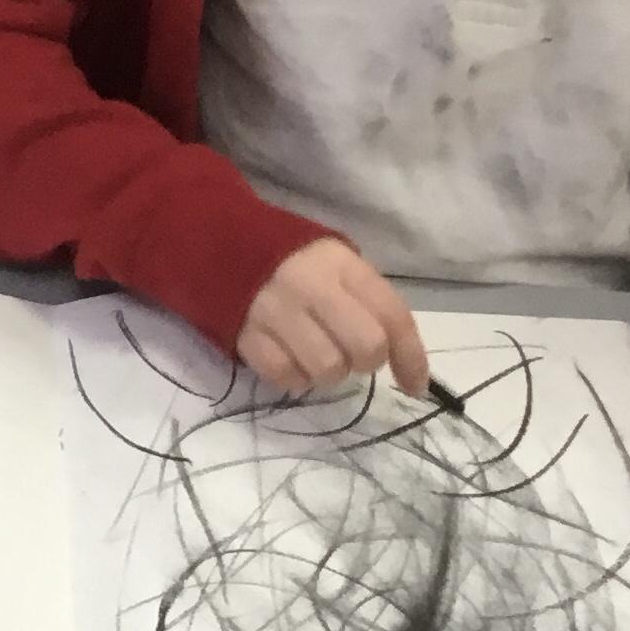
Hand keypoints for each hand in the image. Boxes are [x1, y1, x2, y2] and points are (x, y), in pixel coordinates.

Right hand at [237, 238, 427, 395]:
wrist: (214, 243)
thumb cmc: (292, 261)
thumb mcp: (336, 264)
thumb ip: (368, 302)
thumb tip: (405, 364)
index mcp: (340, 264)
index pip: (392, 316)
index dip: (412, 358)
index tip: (415, 386)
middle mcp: (310, 286)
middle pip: (365, 347)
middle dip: (365, 363)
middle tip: (349, 356)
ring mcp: (273, 311)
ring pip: (326, 369)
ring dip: (328, 373)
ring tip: (315, 355)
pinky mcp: (244, 334)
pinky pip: (285, 376)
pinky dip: (294, 377)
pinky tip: (289, 359)